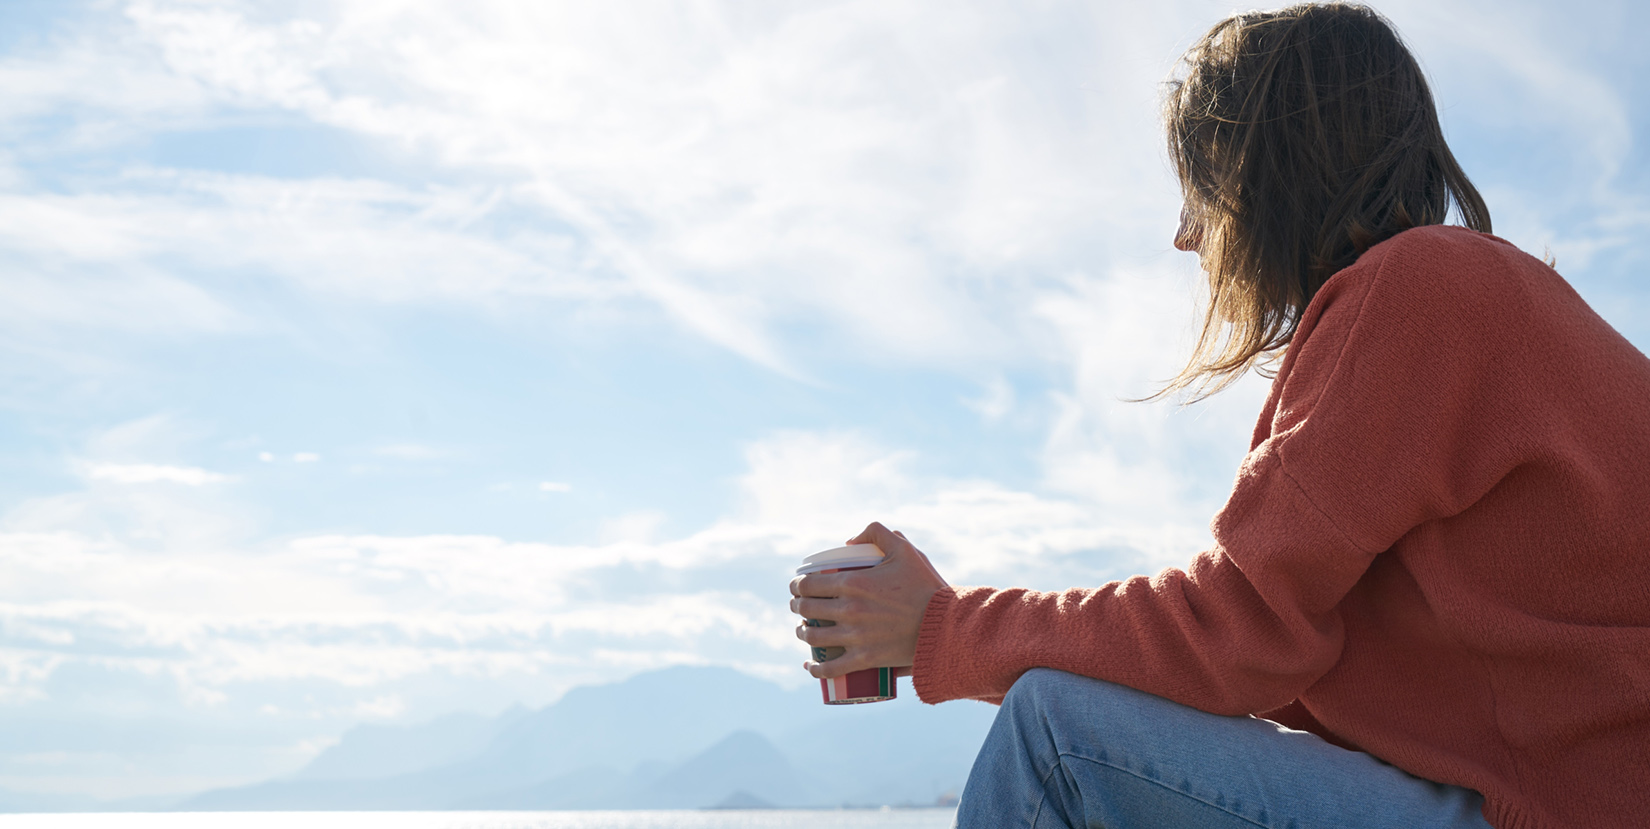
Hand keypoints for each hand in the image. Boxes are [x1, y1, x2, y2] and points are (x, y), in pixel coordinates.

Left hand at [788, 522, 949, 679]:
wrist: (946, 625)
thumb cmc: (926, 587)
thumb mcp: (904, 550)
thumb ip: (877, 533)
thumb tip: (849, 541)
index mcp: (854, 583)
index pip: (809, 584)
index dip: (796, 585)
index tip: (797, 587)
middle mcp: (849, 610)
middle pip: (807, 610)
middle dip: (797, 607)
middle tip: (799, 607)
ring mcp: (855, 637)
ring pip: (813, 638)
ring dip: (801, 634)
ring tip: (803, 631)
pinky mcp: (865, 660)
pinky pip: (831, 669)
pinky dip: (815, 669)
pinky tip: (810, 666)